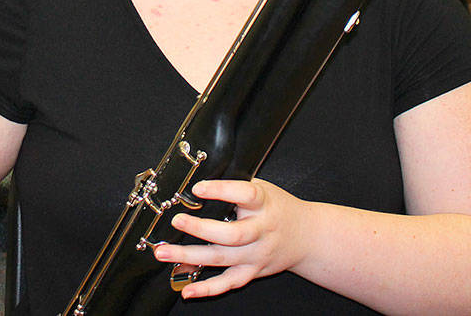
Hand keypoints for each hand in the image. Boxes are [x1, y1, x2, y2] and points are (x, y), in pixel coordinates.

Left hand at [152, 177, 311, 299]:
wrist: (306, 236)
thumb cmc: (278, 208)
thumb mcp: (263, 188)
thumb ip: (236, 185)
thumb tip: (200, 179)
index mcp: (264, 204)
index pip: (245, 194)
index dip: (221, 191)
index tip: (198, 188)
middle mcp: (261, 231)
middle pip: (232, 234)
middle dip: (201, 229)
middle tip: (177, 220)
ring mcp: (256, 254)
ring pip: (222, 259)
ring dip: (190, 256)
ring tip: (164, 252)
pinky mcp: (251, 271)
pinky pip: (228, 283)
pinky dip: (207, 289)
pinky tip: (187, 290)